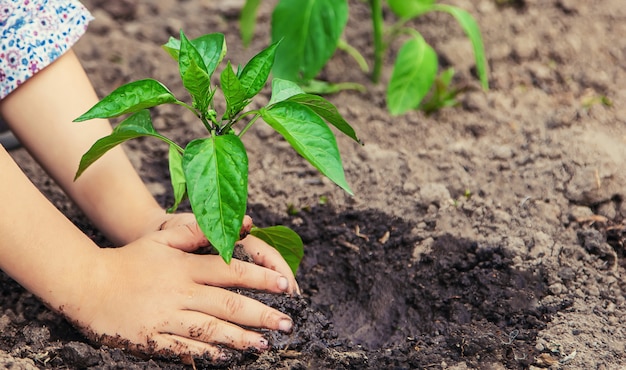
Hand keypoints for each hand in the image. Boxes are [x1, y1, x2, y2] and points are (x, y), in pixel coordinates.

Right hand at [71, 223, 293, 361]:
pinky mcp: (152, 338)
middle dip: (261, 315)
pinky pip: (183, 348)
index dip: (260, 279)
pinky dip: (205, 353)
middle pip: (227, 304)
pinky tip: (225, 356)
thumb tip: (243, 222)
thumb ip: (200, 230)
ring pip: (211, 329)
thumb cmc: (131, 259)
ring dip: (240, 338)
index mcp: (185, 267)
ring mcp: (166, 318)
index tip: (285, 287)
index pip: (230, 271)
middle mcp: (180, 293)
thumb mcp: (164, 238)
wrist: (87, 284)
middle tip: (286, 324)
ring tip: (265, 345)